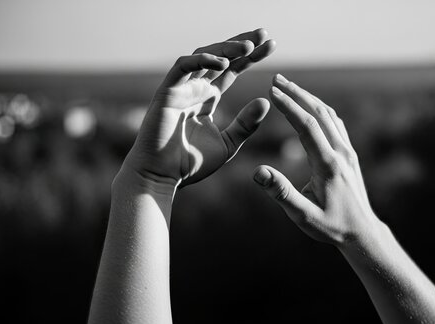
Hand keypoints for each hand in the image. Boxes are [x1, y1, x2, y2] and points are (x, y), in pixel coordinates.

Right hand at [124, 29, 276, 188]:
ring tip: (248, 46)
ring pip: (202, 56)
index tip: (272, 45)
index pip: (233, 70)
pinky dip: (200, 61)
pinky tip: (221, 62)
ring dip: (225, 49)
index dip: (251, 57)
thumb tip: (266, 101)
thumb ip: (246, 124)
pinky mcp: (167, 93)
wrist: (162, 177)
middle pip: (220, 57)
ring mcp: (181, 89)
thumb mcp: (228, 144)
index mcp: (209, 98)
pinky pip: (182, 68)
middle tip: (263, 34)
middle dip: (242, 44)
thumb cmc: (190, 163)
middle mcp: (195, 89)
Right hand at [253, 74, 382, 245]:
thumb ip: (281, 193)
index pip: (307, 126)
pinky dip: (319, 110)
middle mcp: (341, 153)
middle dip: (297, 93)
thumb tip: (258, 171)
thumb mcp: (303, 216)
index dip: (289, 106)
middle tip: (277, 79)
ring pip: (329, 115)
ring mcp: (348, 152)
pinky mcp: (349, 155)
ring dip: (308, 98)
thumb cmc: (331, 227)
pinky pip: (335, 124)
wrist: (362, 233)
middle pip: (319, 113)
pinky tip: (310, 108)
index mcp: (328, 165)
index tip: (271, 91)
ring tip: (289, 88)